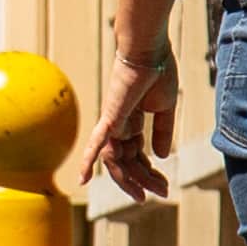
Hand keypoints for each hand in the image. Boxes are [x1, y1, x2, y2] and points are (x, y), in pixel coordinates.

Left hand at [84, 48, 175, 204]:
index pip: (136, 156)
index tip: (164, 186)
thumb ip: (162, 132)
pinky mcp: (110, 118)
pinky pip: (96, 143)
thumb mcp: (165, 108)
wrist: (150, 52)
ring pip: (116, 161)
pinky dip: (87, 161)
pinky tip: (81, 180)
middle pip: (126, 162)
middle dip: (143, 181)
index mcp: (132, 123)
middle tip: (162, 193)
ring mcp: (112, 123)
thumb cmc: (159, 72)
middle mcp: (118, 126)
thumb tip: (161, 157)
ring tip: (147, 194)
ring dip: (130, 180)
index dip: (148, 173)